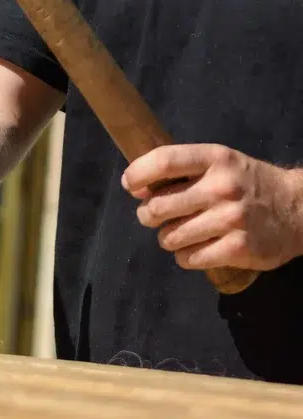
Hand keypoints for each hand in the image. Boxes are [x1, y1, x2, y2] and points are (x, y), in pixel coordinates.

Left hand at [122, 144, 302, 271]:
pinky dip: (187, 256)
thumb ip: (181, 171)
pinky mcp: (237, 248)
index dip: (137, 175)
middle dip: (150, 215)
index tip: (132, 186)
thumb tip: (135, 187)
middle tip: (162, 216)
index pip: (163, 161)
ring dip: (171, 238)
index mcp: (215, 159)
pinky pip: (187, 258)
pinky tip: (202, 246)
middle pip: (156, 208)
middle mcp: (222, 187)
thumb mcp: (220, 165)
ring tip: (189, 231)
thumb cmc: (247, 185)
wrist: (298, 209)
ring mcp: (230, 219)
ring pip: (168, 238)